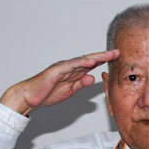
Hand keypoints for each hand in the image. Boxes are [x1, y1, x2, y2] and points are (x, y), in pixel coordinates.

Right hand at [0, 50, 119, 115]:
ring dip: (96, 57)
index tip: (117, 60)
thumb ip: (81, 83)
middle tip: (118, 52)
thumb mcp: (70, 90)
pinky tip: (91, 61)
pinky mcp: (56, 70)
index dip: (104, 62)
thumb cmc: (47, 93)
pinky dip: (82, 62)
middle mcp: (69, 67)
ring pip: (82, 60)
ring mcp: (63, 67)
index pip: (92, 65)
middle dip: (104, 56)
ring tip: (109, 54)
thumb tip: (92, 78)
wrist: (30, 97)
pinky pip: (71, 65)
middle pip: (90, 59)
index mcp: (73, 72)